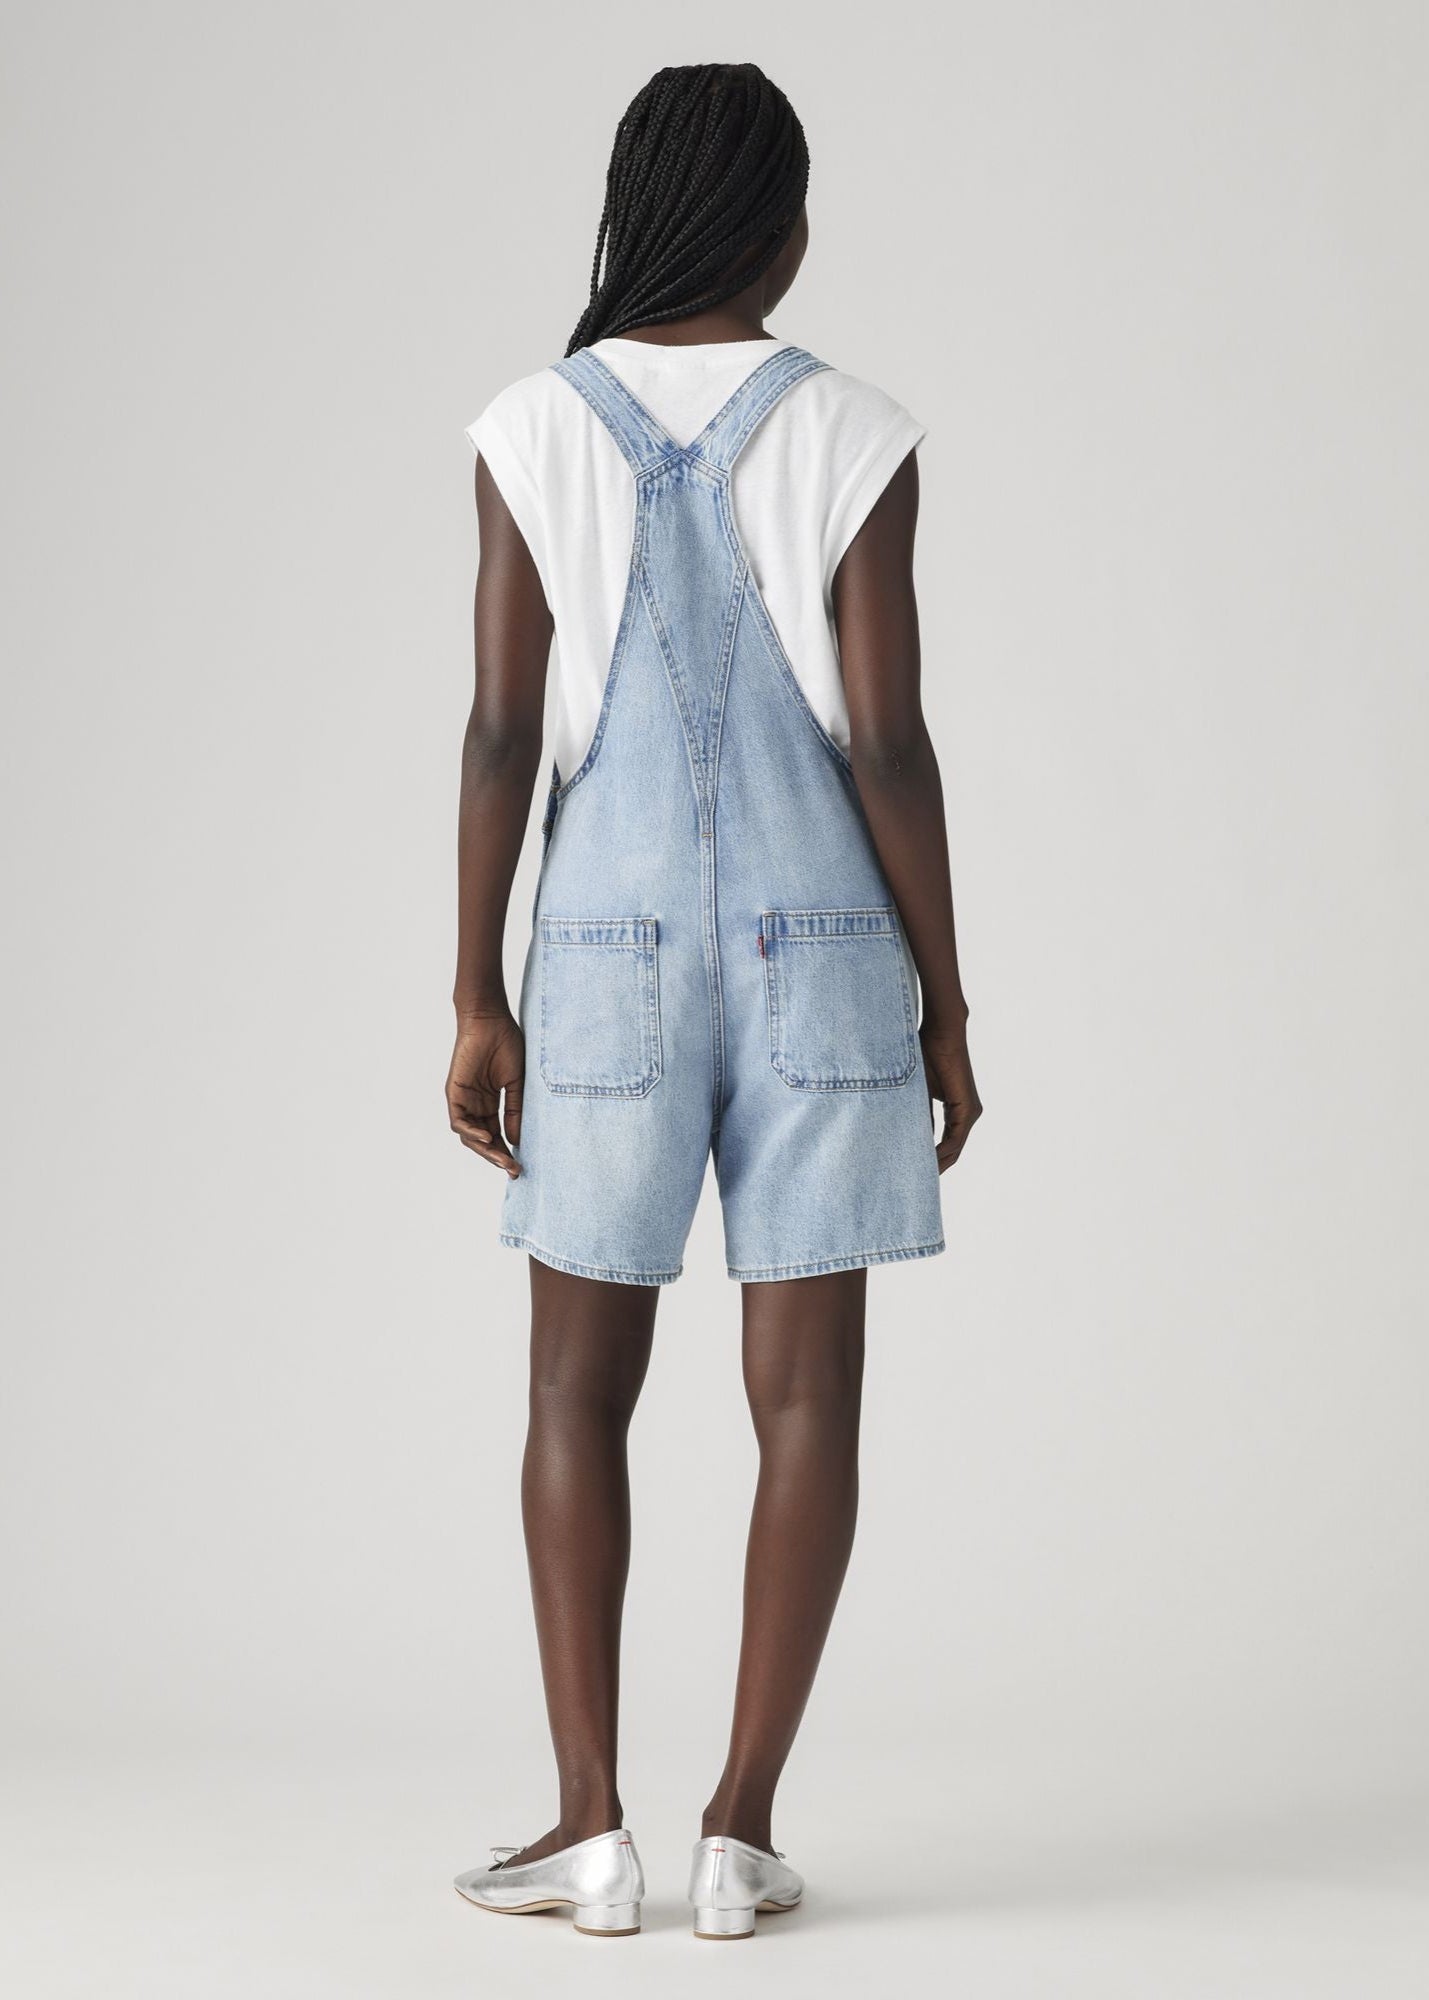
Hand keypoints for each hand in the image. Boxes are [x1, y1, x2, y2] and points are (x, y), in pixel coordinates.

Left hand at [446, 1011, 524, 1175]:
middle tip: (514, 1170)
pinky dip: (471, 1132)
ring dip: (485, 1150)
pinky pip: (458, 1121)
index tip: (520, 1166)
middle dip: (497, 1157)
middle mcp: (475, 1105)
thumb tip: (515, 1141)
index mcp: (490, 1103)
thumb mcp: (517, 1083)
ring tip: (503, 1160)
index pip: (496, 1135)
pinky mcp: (454, 1093)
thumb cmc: (506, 1044)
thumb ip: (515, 1111)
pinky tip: (487, 1138)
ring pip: (469, 1136)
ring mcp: (463, 1100)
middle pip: (483, 1140)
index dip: (506, 1152)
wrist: (490, 1020)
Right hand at [922, 1020, 981, 1171]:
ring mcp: (970, 1113)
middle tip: (914, 1182)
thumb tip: (907, 1139)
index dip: (930, 1159)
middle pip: (952, 1152)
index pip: (945, 1144)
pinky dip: (942, 1152)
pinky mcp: (968, 1109)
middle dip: (934, 1167)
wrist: (942, 1034)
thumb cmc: (927, 1055)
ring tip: (917, 1177)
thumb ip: (918, 1116)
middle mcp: (967, 1115)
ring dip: (937, 1164)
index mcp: (957, 1111)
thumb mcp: (918, 1093)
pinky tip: (926, 1161)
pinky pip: (955, 1140)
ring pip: (954, 1149)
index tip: (913, 1170)